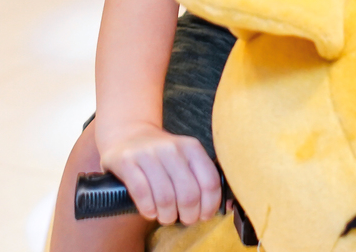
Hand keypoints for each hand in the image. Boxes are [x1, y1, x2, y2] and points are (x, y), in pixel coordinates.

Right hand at [98, 122, 221, 224]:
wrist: (129, 135)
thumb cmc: (163, 156)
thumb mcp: (186, 158)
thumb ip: (203, 178)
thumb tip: (229, 205)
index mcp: (191, 147)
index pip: (210, 182)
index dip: (209, 206)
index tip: (204, 215)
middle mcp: (171, 148)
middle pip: (189, 194)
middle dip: (188, 215)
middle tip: (184, 219)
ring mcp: (148, 153)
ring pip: (165, 197)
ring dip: (167, 215)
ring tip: (166, 216)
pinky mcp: (126, 161)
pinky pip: (142, 193)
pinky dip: (148, 209)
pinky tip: (150, 211)